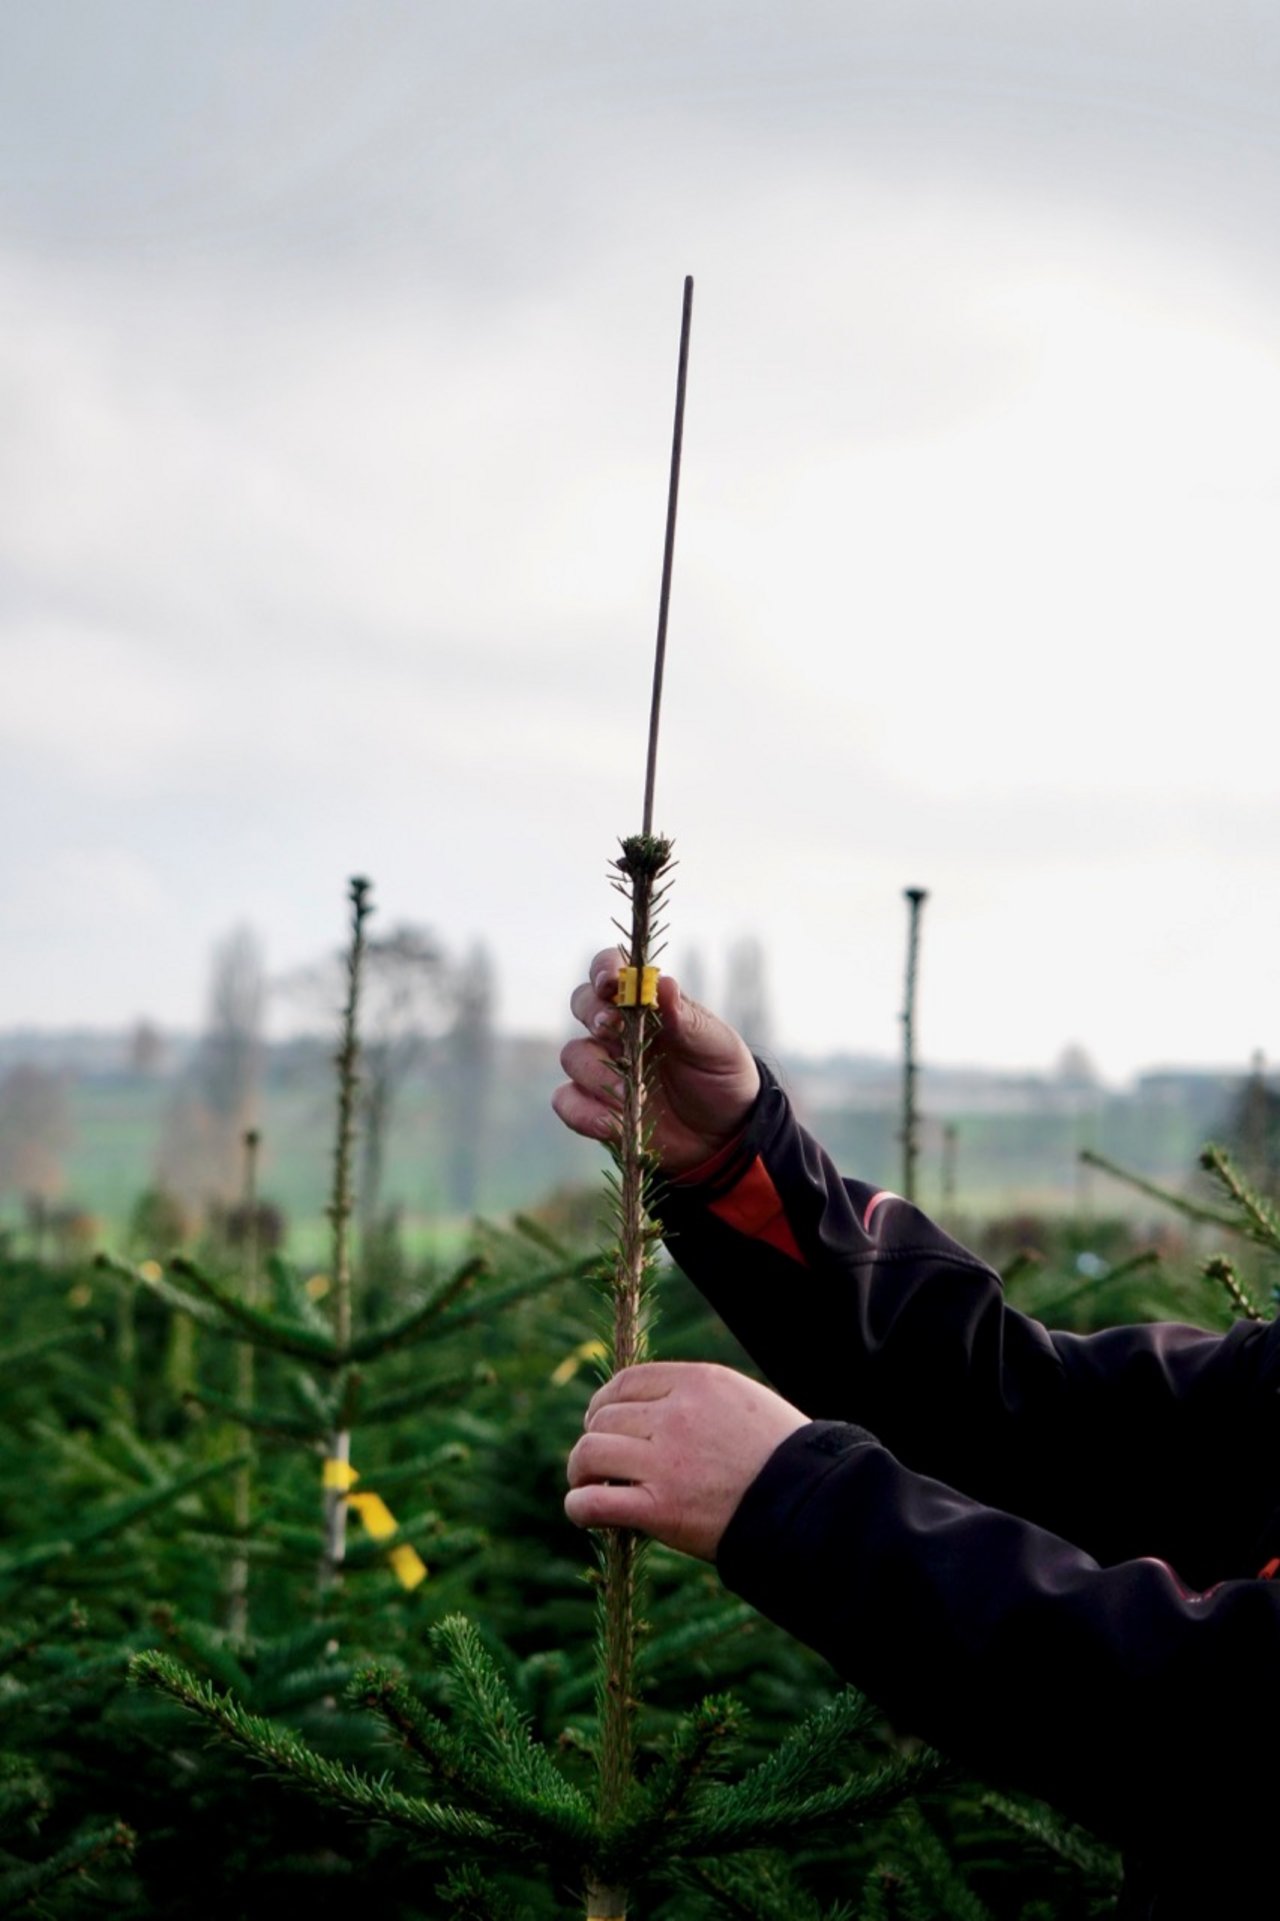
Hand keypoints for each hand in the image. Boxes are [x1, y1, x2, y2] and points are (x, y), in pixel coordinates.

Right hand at [552, 949, 759, 1173]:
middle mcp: (618, 1032)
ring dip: (595, 1071)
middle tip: (614, 1029)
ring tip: (629, 1093)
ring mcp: (602, 1069)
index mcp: (646, 1006)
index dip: (604, 969)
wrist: (724, 1134)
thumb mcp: (717, 1047)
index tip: (611, 983)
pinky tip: (613, 1122)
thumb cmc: (722, 1077)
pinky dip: (584, 1112)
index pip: (612, 971)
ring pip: (572, 1055)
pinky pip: (566, 1101)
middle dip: (593, 1013)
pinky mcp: (595, 1108)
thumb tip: (663, 983)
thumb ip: (688, 1020)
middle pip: (582, 1004)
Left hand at [564, 1361, 807, 1560]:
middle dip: (594, 1438)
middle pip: (603, 1417)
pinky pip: (595, 1502)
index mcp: (698, 1381)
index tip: (601, 1421)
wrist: (811, 1503)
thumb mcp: (744, 1401)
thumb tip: (651, 1410)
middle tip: (598, 1462)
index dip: (604, 1402)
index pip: (626, 1381)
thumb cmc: (784, 1457)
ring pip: (589, 1453)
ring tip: (586, 1485)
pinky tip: (584, 1512)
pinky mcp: (660, 1509)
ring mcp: (665, 1462)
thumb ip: (697, 1398)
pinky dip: (579, 1507)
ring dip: (580, 1470)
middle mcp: (675, 1414)